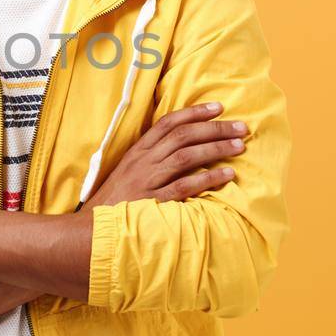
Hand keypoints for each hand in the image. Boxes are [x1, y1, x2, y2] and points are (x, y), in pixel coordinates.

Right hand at [84, 102, 246, 208]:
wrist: (93, 228)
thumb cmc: (115, 200)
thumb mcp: (129, 170)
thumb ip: (152, 157)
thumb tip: (182, 145)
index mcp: (138, 150)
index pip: (168, 123)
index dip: (194, 113)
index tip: (219, 107)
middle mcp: (144, 161)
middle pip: (183, 136)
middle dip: (215, 128)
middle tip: (241, 127)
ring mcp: (148, 180)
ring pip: (186, 156)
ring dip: (216, 149)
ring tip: (240, 146)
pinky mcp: (154, 202)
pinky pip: (185, 186)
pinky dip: (208, 179)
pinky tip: (227, 175)